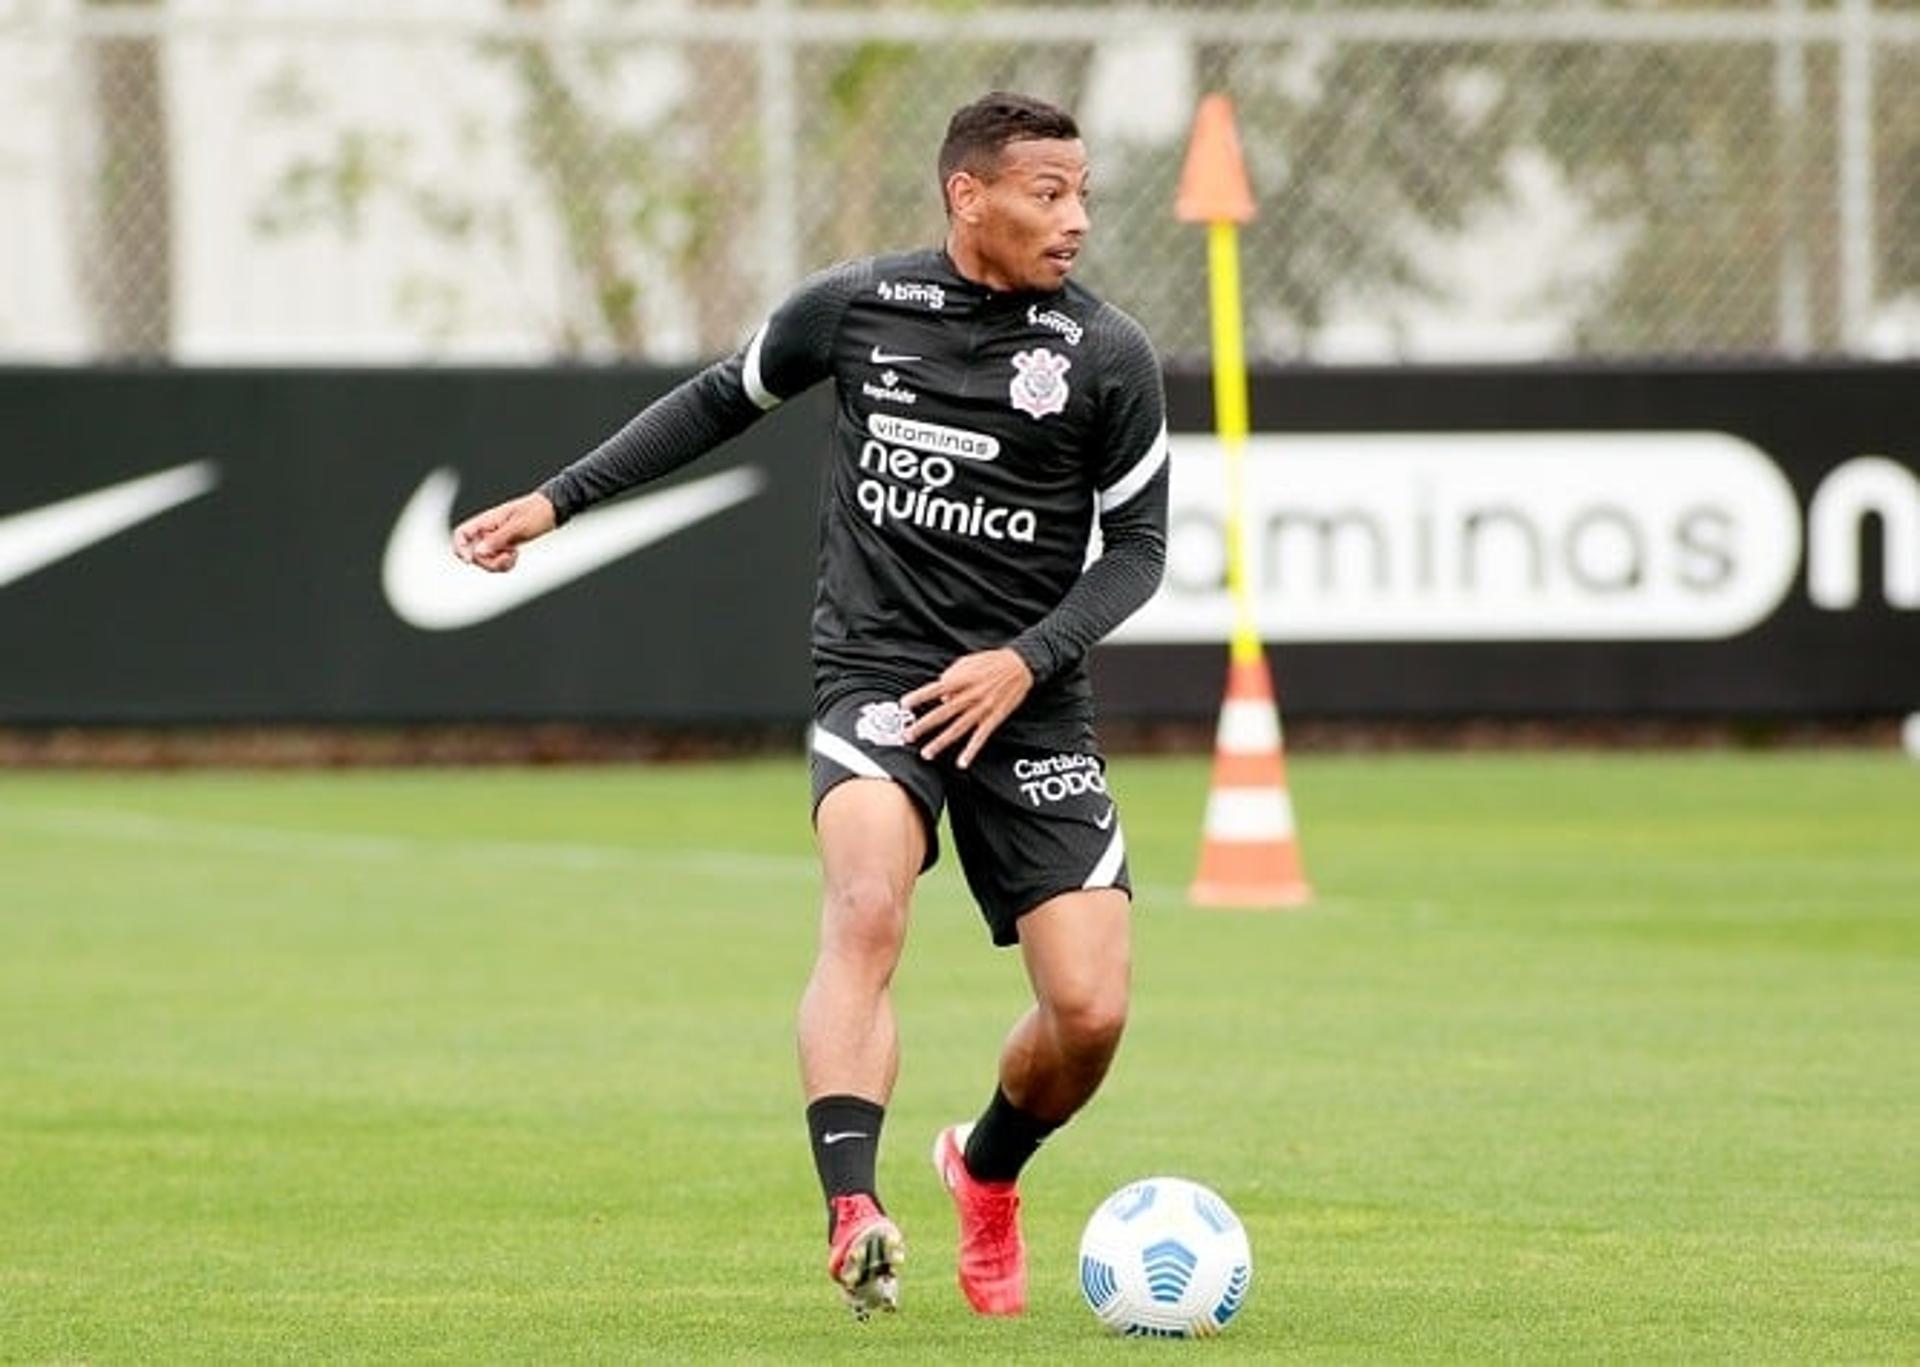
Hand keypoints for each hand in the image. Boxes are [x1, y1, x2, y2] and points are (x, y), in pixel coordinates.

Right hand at [452, 492, 556, 572]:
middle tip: (507, 557)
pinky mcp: (504, 546)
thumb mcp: (518, 526)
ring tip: (514, 556)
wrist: (552, 511)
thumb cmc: (536, 512)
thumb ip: (497, 539)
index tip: (470, 560)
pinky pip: (497, 562)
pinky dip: (505, 564)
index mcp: (486, 521)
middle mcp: (487, 531)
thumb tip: (478, 552)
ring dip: (498, 564)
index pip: (462, 534)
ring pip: (485, 560)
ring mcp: (495, 539)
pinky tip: (516, 556)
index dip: (460, 548)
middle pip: (473, 553)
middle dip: (488, 562)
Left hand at [901, 648, 1034, 768]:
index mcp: (963, 679)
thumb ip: (952, 675)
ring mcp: (982, 709)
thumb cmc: (993, 662)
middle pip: (942, 713)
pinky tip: (962, 763)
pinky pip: (980, 738)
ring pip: (957, 729)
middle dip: (923, 726)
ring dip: (941, 743)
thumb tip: (941, 695)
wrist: (1022, 666)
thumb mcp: (969, 661)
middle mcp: (970, 696)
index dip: (919, 696)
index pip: (935, 688)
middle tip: (907, 736)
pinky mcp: (994, 718)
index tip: (904, 704)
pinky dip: (971, 751)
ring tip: (926, 754)